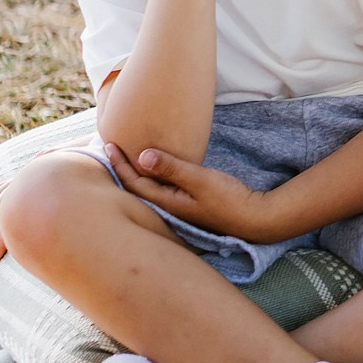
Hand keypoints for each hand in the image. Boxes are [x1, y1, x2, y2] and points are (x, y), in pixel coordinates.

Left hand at [105, 143, 293, 242]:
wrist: (254, 218)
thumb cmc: (229, 199)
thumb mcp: (201, 180)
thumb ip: (172, 168)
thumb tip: (141, 156)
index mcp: (167, 202)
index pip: (134, 183)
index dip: (119, 164)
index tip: (108, 144)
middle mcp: (168, 207)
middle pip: (135, 188)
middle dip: (121, 169)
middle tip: (109, 149)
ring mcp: (179, 208)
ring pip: (148, 189)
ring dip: (135, 174)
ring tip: (125, 158)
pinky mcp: (189, 205)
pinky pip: (161, 189)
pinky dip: (152, 177)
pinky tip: (154, 170)